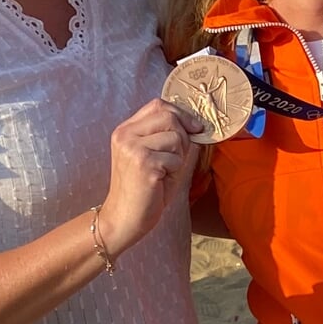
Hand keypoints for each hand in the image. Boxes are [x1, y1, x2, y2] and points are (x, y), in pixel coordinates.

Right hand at [94, 99, 204, 257]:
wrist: (125, 218)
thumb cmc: (144, 190)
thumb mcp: (156, 156)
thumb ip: (170, 136)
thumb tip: (198, 124)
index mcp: (126, 130)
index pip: (158, 105)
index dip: (181, 114)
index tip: (194, 128)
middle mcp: (125, 134)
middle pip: (169, 116)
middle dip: (183, 137)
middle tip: (174, 159)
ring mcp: (132, 147)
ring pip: (176, 137)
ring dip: (178, 157)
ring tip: (164, 172)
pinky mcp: (143, 162)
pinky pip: (176, 158)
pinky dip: (175, 171)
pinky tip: (160, 181)